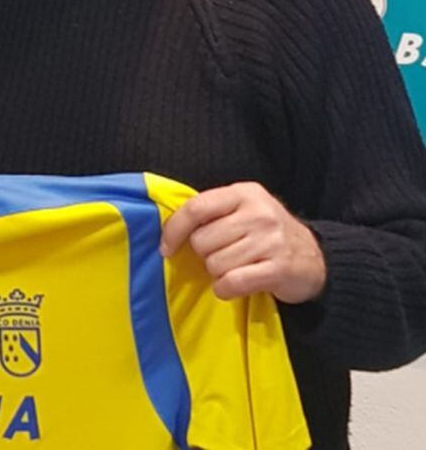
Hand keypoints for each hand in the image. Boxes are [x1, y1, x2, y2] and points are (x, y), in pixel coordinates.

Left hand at [160, 182, 326, 303]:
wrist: (316, 259)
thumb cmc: (267, 234)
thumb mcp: (244, 210)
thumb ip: (212, 213)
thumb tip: (170, 230)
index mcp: (243, 193)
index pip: (196, 208)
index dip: (174, 229)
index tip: (166, 248)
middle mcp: (258, 212)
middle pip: (202, 240)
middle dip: (205, 255)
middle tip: (224, 256)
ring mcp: (270, 240)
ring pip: (215, 264)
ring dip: (218, 273)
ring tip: (237, 268)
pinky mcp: (279, 268)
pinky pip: (232, 282)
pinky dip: (226, 289)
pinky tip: (235, 286)